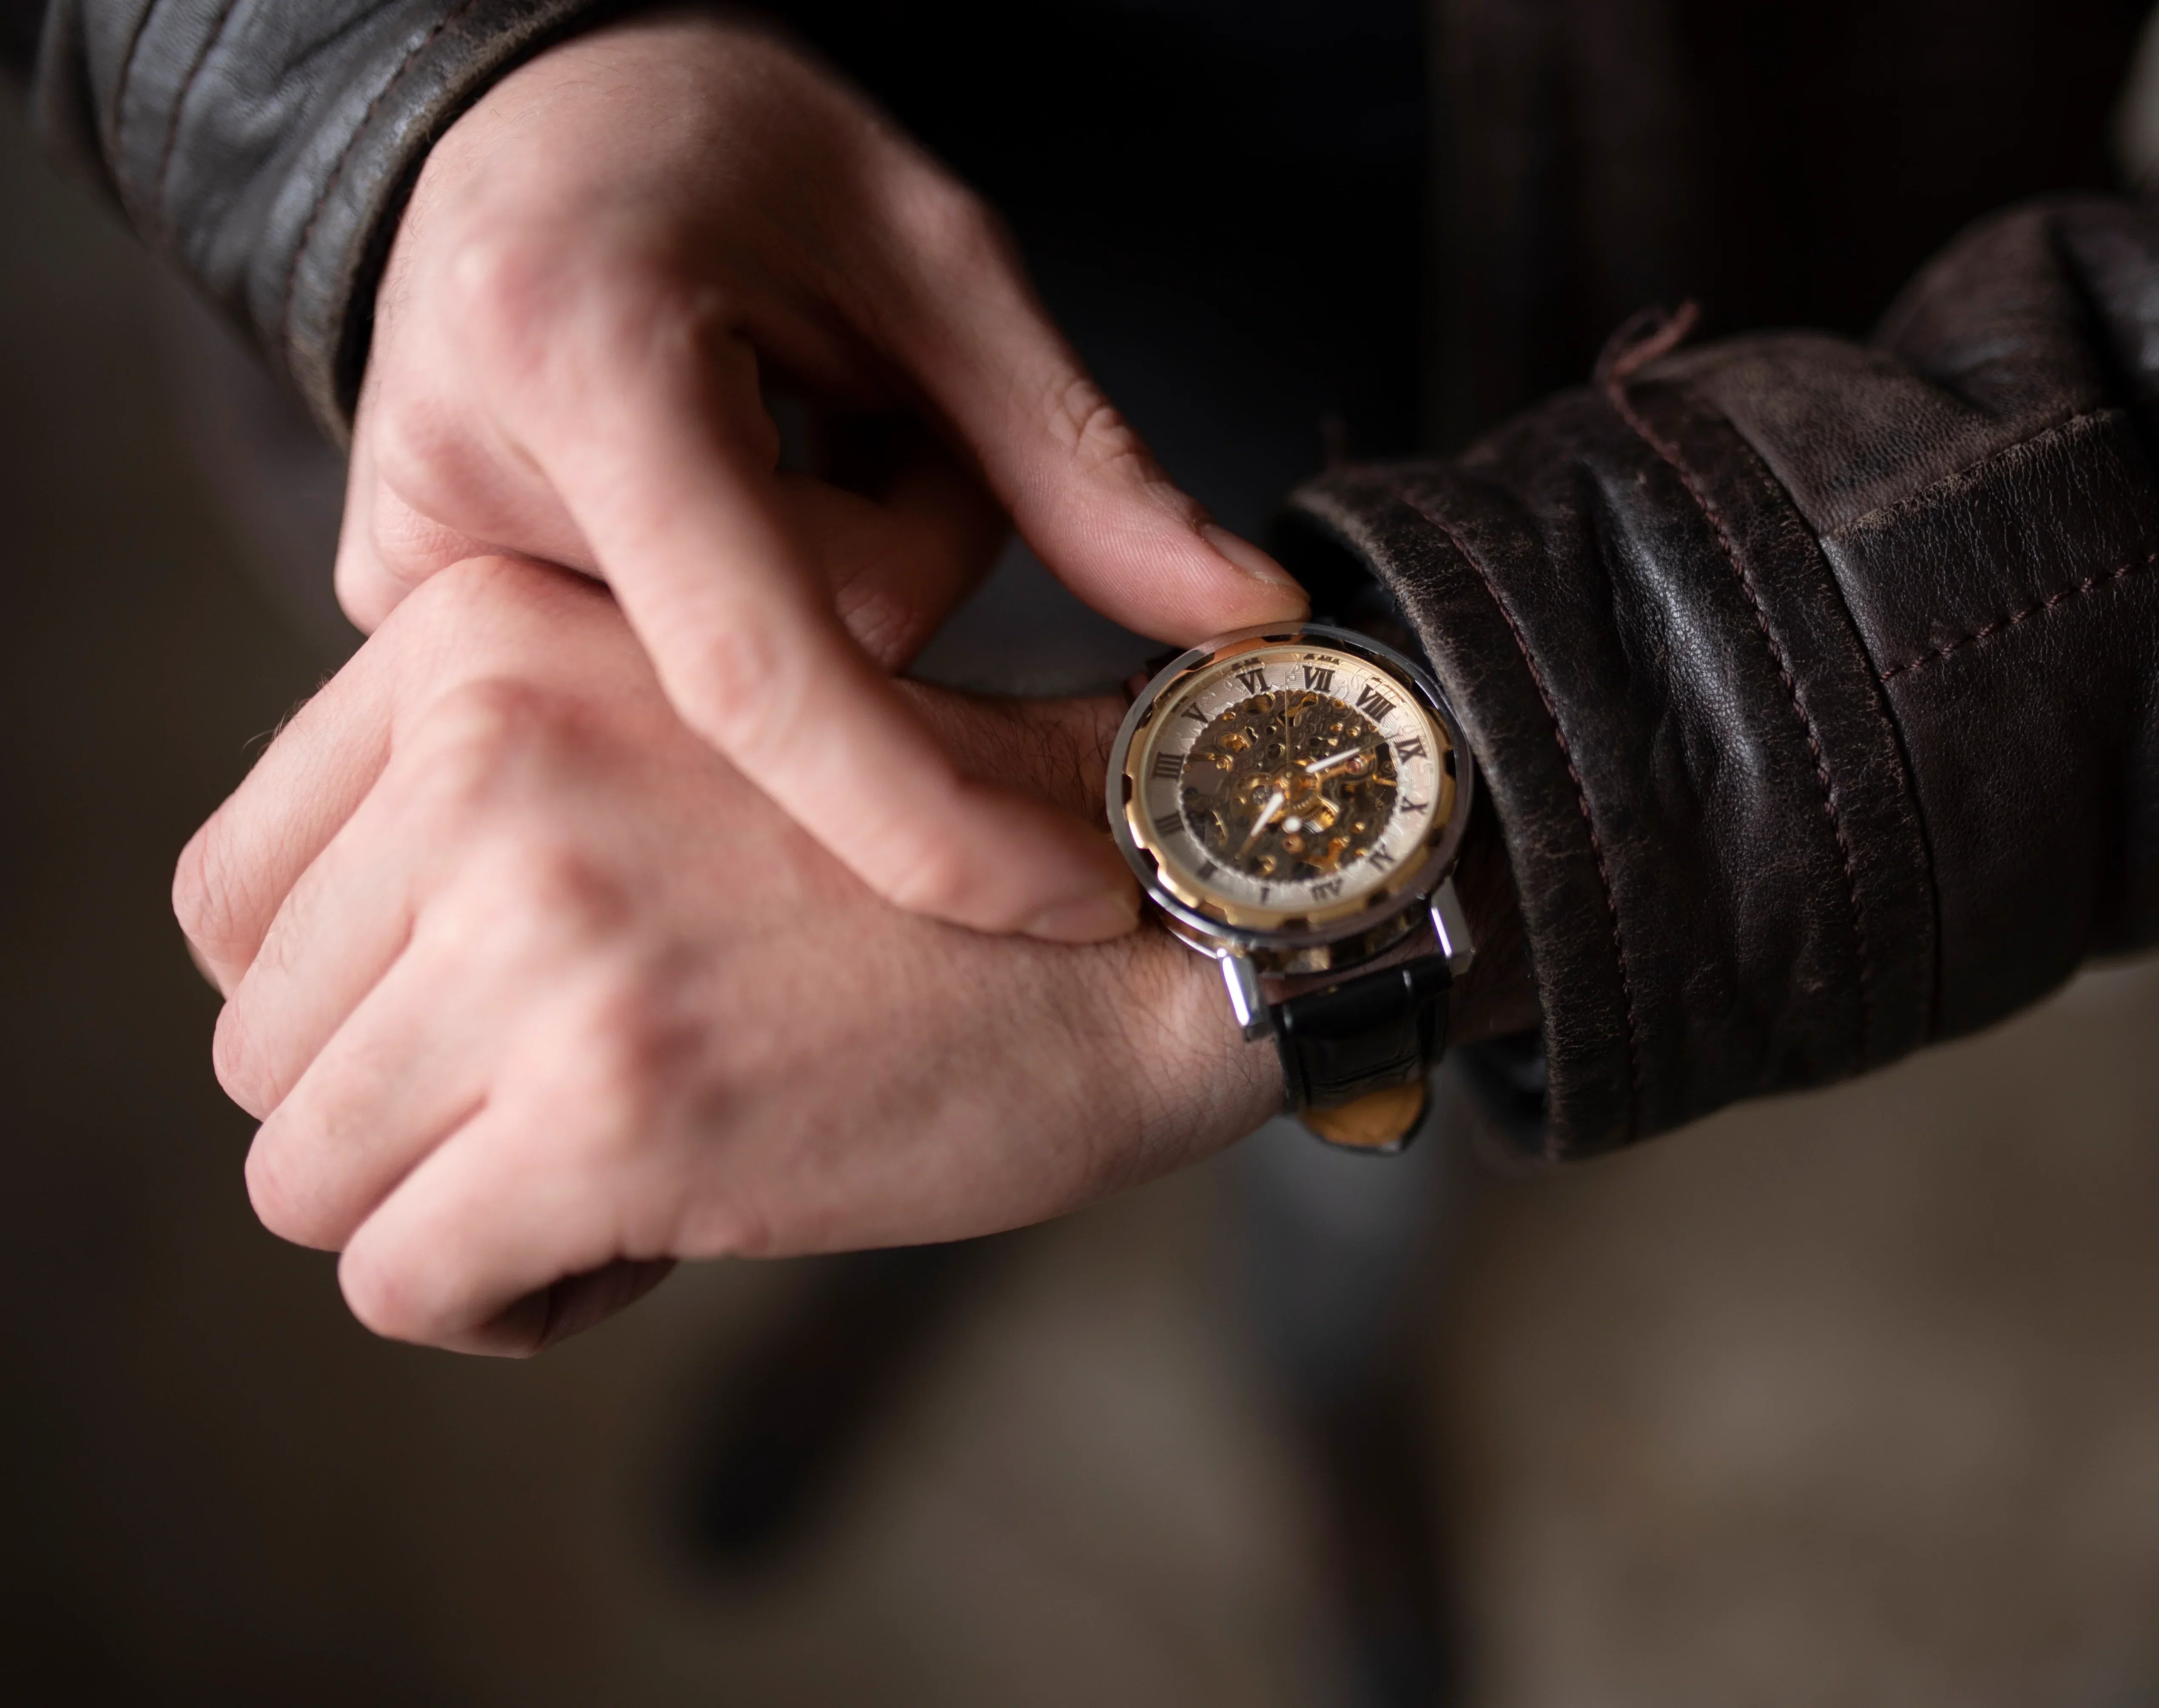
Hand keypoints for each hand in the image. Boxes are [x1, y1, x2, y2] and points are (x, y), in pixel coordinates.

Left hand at [174, 557, 1281, 1354]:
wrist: (1142, 928)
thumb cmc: (923, 855)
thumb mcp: (672, 722)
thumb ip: (468, 801)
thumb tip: (297, 985)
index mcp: (481, 643)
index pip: (228, 898)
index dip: (353, 999)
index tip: (506, 1016)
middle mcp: (487, 764)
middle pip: (259, 1045)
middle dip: (413, 1111)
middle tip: (602, 1091)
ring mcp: (544, 938)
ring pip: (304, 1176)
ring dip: (456, 1207)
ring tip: (631, 1159)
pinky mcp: (610, 1112)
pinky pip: (404, 1283)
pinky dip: (509, 1302)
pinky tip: (650, 1237)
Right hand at [343, 9, 1305, 943]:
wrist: (527, 108)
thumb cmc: (719, 142)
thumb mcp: (930, 256)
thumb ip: (1079, 460)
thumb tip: (1244, 613)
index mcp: (579, 354)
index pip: (767, 676)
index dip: (938, 817)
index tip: (1080, 891)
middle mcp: (463, 483)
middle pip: (786, 677)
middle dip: (893, 581)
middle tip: (866, 429)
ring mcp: (418, 572)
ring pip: (734, 696)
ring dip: (824, 586)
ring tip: (773, 432)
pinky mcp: (414, 623)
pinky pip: (657, 691)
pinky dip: (745, 612)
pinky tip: (714, 497)